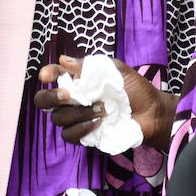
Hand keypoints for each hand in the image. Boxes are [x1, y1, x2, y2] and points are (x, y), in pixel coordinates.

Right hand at [33, 55, 177, 150]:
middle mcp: (73, 99)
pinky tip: (98, 122)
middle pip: (44, 101)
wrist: (152, 113)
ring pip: (59, 119)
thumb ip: (90, 66)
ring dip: (78, 113)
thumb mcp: (116, 71)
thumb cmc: (135, 88)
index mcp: (79, 80)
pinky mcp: (84, 136)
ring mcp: (77, 119)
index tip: (47, 76)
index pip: (55, 75)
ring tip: (102, 109)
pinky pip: (70, 135)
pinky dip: (82, 128)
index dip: (47, 73)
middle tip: (67, 95)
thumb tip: (64, 60)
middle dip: (51, 97)